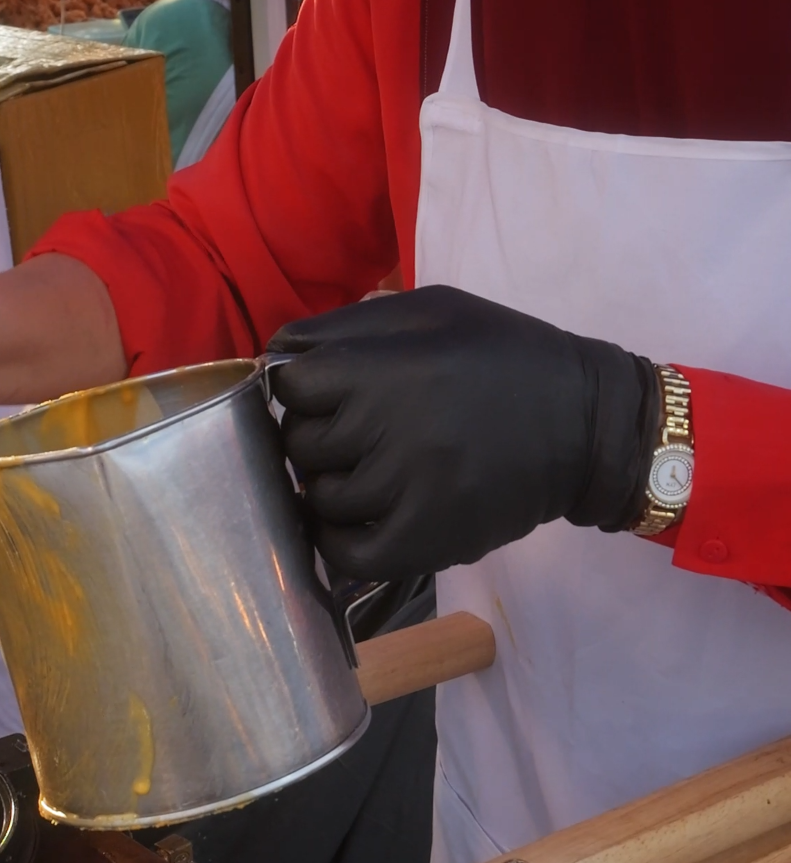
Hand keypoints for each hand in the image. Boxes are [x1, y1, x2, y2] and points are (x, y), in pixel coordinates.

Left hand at [266, 284, 657, 581]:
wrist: (586, 425)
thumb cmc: (502, 355)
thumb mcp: (431, 309)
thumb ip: (347, 326)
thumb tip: (276, 354)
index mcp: (384, 368)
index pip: (291, 387)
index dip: (303, 388)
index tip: (328, 392)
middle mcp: (387, 429)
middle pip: (300, 443)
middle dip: (317, 435)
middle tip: (353, 432)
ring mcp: (406, 490)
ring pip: (320, 497)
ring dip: (332, 485)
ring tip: (367, 469)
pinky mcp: (427, 540)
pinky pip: (347, 553)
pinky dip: (338, 539)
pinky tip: (356, 518)